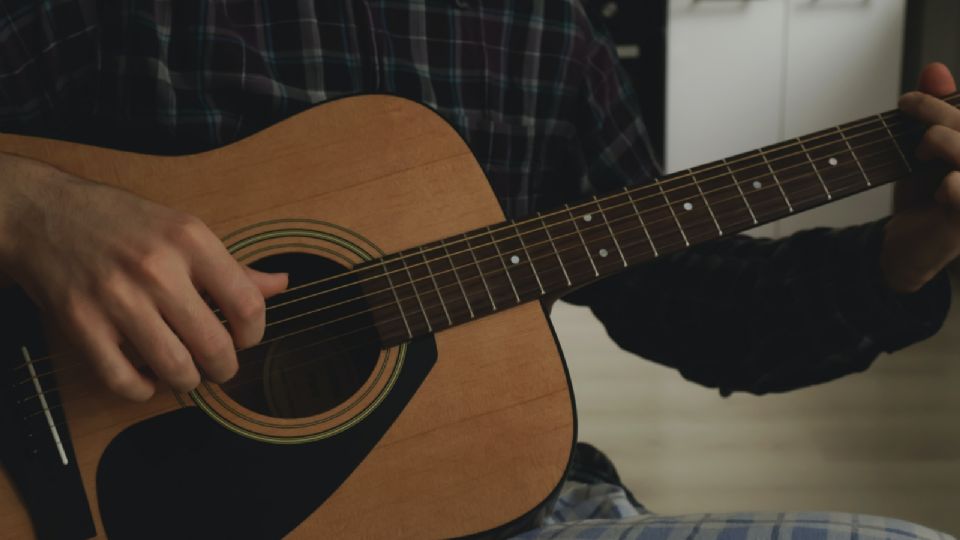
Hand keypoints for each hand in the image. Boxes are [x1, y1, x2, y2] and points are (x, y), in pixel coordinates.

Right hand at [0, 154, 287, 400]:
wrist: (45, 213)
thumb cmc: (123, 224)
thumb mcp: (184, 230)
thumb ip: (233, 266)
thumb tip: (281, 285)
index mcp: (190, 240)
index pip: (247, 305)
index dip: (254, 333)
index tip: (245, 338)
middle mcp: (156, 268)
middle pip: (215, 346)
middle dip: (225, 367)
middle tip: (220, 366)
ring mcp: (117, 298)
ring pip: (176, 369)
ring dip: (189, 381)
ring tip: (188, 372)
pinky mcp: (82, 324)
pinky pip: (124, 380)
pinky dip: (143, 390)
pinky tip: (147, 378)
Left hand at [882, 63, 959, 292]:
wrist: (901, 247)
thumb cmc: (921, 197)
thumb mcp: (924, 149)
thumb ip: (937, 110)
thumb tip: (935, 69)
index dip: (943, 104)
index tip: (906, 102)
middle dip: (937, 115)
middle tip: (908, 122)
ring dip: (941, 143)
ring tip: (921, 155)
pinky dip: (948, 186)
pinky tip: (938, 192)